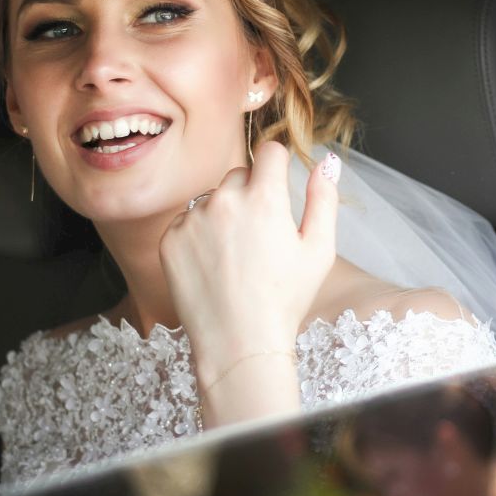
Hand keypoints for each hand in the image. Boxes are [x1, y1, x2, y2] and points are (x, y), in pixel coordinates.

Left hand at [158, 141, 339, 381]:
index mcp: (264, 198)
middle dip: (251, 193)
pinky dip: (198, 236)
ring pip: (212, 198)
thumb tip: (326, 161)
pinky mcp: (169, 240)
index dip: (277, 166)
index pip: (269, 151)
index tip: (278, 186)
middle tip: (260, 236)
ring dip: (223, 214)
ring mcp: (192, 219)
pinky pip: (186, 221)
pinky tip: (213, 266)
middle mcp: (224, 200)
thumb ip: (323, 199)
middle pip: (239, 174)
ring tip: (235, 257)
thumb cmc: (284, 301)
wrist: (239, 344)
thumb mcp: (319, 250)